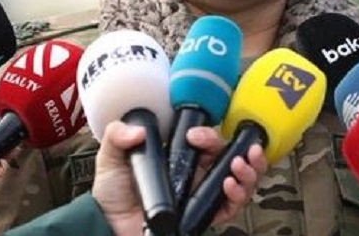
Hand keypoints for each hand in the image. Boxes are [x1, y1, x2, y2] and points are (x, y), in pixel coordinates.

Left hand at [91, 122, 265, 235]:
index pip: (207, 140)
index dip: (208, 134)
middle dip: (245, 150)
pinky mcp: (202, 216)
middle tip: (245, 149)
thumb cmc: (112, 194)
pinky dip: (237, 195)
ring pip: (239, 180)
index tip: (194, 136)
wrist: (110, 226)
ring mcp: (201, 195)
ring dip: (248, 171)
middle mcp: (196, 174)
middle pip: (232, 158)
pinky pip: (230, 207)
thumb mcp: (111, 158)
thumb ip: (117, 136)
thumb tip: (137, 131)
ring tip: (239, 166)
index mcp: (181, 156)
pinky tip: (228, 185)